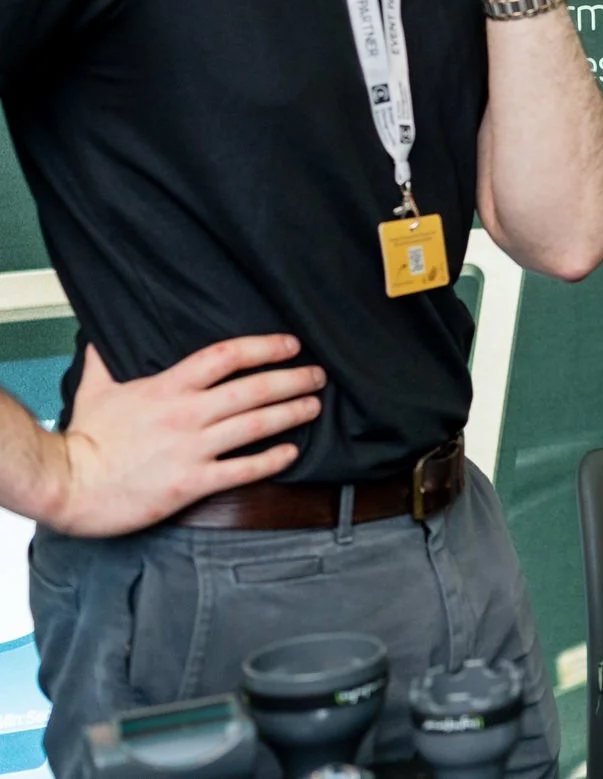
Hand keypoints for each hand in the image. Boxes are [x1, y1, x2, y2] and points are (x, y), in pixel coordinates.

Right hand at [43, 338, 325, 536]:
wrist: (68, 485)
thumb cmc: (84, 438)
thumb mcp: (95, 387)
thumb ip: (106, 358)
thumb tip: (104, 334)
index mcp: (168, 387)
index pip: (227, 356)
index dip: (265, 347)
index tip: (290, 345)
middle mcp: (187, 414)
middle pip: (253, 389)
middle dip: (292, 379)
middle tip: (317, 375)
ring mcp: (193, 449)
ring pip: (256, 425)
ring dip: (291, 413)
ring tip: (314, 405)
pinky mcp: (192, 482)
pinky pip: (243, 469)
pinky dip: (272, 460)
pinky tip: (292, 451)